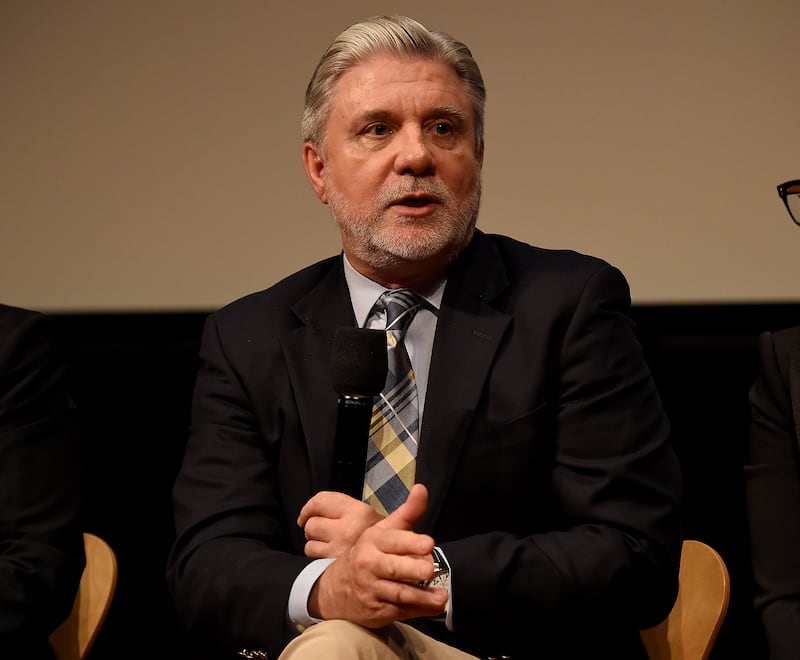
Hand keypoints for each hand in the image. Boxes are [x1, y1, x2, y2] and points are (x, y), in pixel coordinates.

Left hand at [298, 490, 382, 557]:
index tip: (306, 514)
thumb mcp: (371, 518)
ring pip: (309, 541)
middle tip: (324, 532)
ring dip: (315, 543)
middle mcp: (349, 528)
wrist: (395, 565)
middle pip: (312, 522)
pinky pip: (312, 555)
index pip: (321, 500)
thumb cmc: (380, 541)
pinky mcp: (333, 564)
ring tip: (329, 545)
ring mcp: (340, 548)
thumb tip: (313, 505)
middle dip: (313, 527)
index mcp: (360, 511)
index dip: (309, 507)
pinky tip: (329, 556)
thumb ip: (346, 508)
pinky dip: (317, 556)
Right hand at [309, 483, 447, 626]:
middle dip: (412, 568)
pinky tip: (434, 608)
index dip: (411, 542)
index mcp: (372, 541)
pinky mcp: (376, 611)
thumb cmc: (368, 554)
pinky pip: (400, 611)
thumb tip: (422, 488)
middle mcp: (369, 564)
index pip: (394, 540)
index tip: (428, 544)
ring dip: (421, 596)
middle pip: (394, 568)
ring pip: (399, 593)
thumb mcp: (383, 531)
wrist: (333, 589)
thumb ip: (407, 512)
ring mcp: (371, 589)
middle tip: (429, 569)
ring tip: (441, 598)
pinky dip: (418, 611)